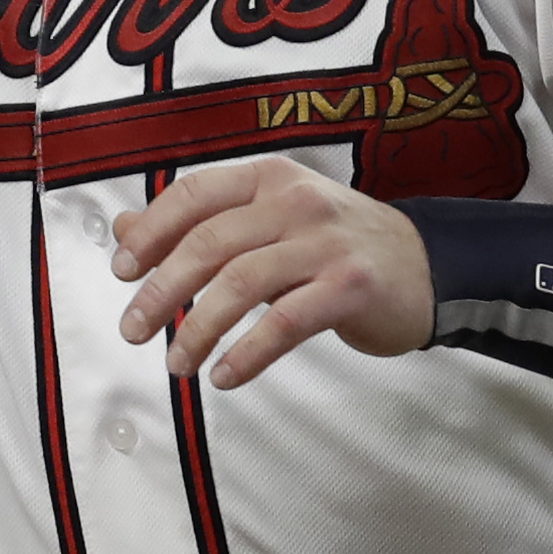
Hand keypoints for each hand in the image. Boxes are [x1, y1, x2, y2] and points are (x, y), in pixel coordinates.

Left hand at [110, 159, 433, 391]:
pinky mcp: (352, 286)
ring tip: (176, 363)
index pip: (194, 195)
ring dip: (198, 328)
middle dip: (161, 290)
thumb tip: (124, 229)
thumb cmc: (338, 246)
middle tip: (133, 329)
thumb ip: (202, 223)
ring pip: (241, 283)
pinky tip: (224, 375)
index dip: (151, 232)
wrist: (431, 267)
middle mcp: (295, 201)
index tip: (121, 272)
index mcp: (268, 178)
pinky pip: (285, 323)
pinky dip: (247, 353)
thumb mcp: (270, 219)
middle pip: (209, 243)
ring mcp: (326, 242)